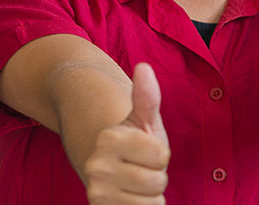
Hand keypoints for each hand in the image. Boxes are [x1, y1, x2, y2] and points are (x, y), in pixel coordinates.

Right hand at [82, 62, 170, 203]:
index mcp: (109, 138)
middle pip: (157, 181)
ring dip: (151, 194)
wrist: (108, 168)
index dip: (161, 153)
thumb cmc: (134, 142)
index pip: (162, 155)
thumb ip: (147, 96)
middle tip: (142, 167)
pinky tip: (132, 198)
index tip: (146, 148)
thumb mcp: (144, 118)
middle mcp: (97, 165)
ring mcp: (96, 190)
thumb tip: (144, 67)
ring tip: (138, 182)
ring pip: (151, 202)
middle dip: (157, 175)